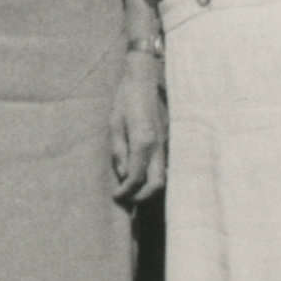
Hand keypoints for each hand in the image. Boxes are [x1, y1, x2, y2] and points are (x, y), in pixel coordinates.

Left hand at [109, 53, 166, 203]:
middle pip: (157, 184)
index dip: (126, 192)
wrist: (144, 81)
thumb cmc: (125, 100)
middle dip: (142, 197)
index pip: (136, 178)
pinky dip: (153, 176)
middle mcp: (158, 146)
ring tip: (132, 190)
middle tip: (126, 199)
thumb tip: (124, 175)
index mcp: (142, 142)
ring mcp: (165, 144)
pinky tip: (141, 175)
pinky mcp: (166, 141)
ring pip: (164, 176)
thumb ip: (119, 152)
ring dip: (149, 188)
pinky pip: (163, 165)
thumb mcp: (114, 125)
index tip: (116, 196)